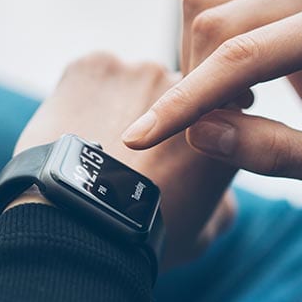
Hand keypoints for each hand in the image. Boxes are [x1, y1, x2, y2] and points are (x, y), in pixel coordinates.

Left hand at [11, 52, 236, 268]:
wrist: (79, 224)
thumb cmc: (143, 237)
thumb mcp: (202, 234)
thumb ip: (221, 202)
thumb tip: (221, 195)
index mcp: (224, 123)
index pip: (218, 112)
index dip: (196, 132)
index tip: (176, 155)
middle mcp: (188, 86)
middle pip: (174, 94)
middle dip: (160, 116)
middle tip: (135, 155)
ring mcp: (140, 70)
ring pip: (132, 82)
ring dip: (123, 104)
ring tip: (100, 145)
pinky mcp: (95, 64)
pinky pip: (94, 75)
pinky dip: (86, 97)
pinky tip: (77, 131)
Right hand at [122, 0, 301, 205]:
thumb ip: (275, 153)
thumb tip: (198, 133)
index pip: (245, 55)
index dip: (188, 99)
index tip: (139, 137)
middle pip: (215, 21)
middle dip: (193, 83)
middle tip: (214, 134)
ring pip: (205, 7)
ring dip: (197, 64)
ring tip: (233, 110)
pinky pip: (213, 6)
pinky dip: (205, 51)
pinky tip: (235, 87)